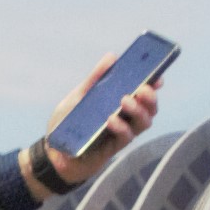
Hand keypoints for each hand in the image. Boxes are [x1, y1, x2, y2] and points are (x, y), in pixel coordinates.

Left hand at [25, 67, 161, 189]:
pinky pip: (125, 137)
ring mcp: (121, 133)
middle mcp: (125, 117)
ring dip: (138, 111)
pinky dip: (121, 127)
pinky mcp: (113, 148)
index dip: (154, 85)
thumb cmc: (67, 122)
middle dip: (150, 98)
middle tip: (142, 89)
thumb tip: (111, 57)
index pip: (143, 93)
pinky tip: (111, 119)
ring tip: (125, 100)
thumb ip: (95, 79)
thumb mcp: (79, 96)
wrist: (52, 151)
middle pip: (149, 108)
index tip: (157, 77)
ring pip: (143, 123)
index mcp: (119, 102)